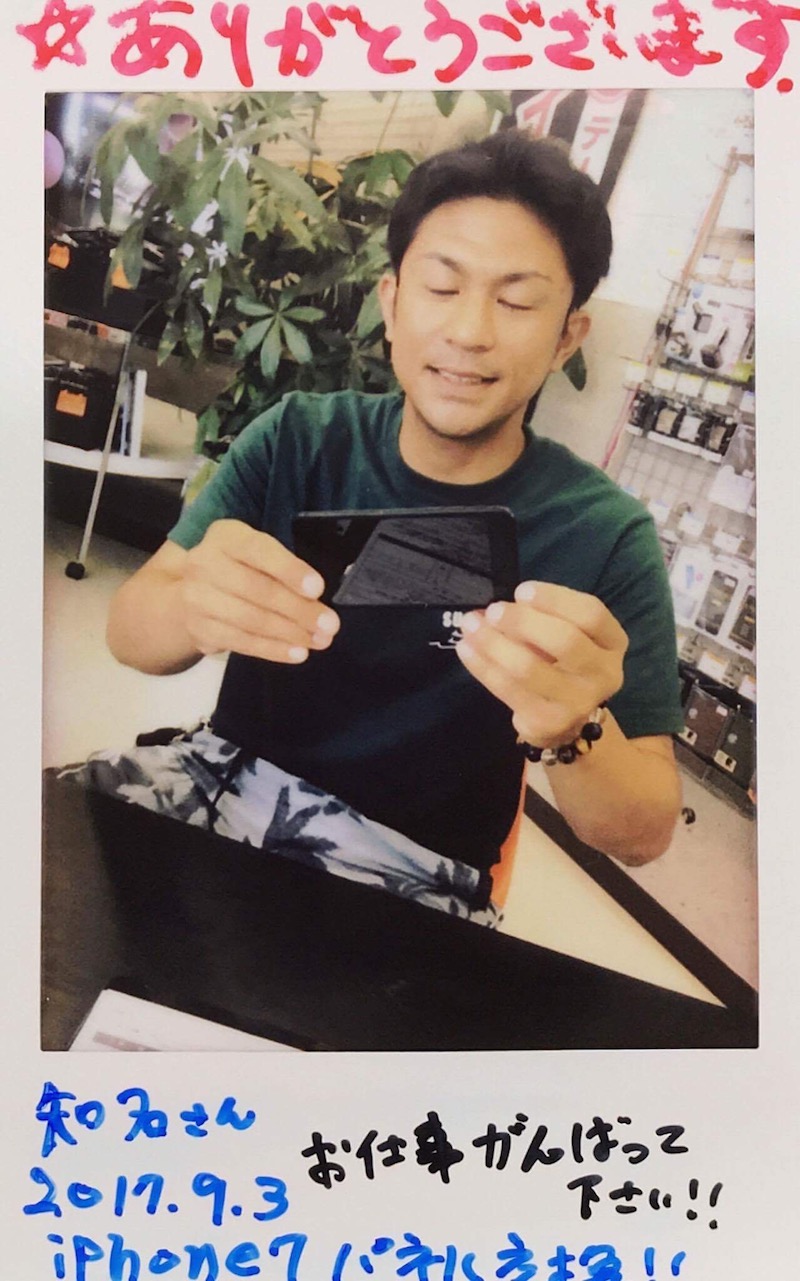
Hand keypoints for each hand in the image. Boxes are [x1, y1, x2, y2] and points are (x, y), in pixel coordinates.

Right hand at [180, 519, 339, 663]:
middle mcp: (204, 564)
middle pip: (257, 590)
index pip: (259, 551)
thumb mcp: (256, 553)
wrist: (187, 588)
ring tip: (319, 641)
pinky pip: (241, 642)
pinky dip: (273, 650)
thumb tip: (316, 598)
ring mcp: (196, 598)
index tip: (318, 589)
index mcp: (226, 537)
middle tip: (330, 625)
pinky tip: (297, 653)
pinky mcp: (198, 628)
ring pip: (250, 620)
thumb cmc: (238, 566)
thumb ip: (281, 568)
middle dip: (298, 610)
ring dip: (290, 633)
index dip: (289, 570)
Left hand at [455, 580, 626, 747]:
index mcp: (612, 642)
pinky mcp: (547, 722)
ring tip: (470, 626)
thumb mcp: (567, 635)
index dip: (556, 599)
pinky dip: (482, 666)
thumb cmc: (564, 663)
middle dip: (524, 622)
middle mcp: (604, 674)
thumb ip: (543, 618)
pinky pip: (508, 690)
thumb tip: (498, 609)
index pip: (591, 615)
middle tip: (493, 611)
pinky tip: (466, 649)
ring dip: (494, 643)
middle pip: (566, 642)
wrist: (569, 720)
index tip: (522, 591)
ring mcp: (577, 703)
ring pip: (530, 669)